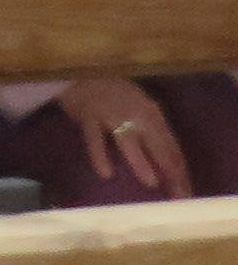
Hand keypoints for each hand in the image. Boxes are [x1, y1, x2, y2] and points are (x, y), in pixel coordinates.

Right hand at [58, 76, 184, 194]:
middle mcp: (136, 113)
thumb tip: (166, 161)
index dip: (179, 168)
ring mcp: (111, 114)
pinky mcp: (88, 116)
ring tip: (151, 182)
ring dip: (140, 162)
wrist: (78, 69)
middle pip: (156, 145)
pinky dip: (100, 155)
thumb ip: (150, 129)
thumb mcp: (138, 106)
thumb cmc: (111, 93)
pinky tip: (106, 172)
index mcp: (151, 112)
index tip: (185, 191)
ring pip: (128, 141)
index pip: (171, 144)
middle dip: (169, 171)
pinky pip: (95, 139)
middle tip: (177, 195)